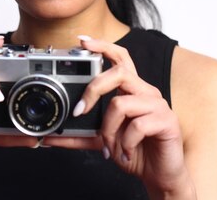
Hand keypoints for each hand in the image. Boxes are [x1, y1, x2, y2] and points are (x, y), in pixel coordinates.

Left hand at [43, 37, 193, 197]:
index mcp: (132, 90)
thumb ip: (79, 136)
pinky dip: (125, 143)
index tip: (82, 41)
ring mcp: (158, 105)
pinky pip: (136, 125)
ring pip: (121, 102)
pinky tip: (126, 153)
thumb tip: (49, 137)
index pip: (120, 57)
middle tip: (80, 112)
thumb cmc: (135, 151)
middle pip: (118, 73)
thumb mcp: (101, 141)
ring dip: (107, 129)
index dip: (103, 46)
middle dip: (93, 90)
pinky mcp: (167, 121)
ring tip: (109, 146)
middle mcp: (145, 92)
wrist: (160, 175)